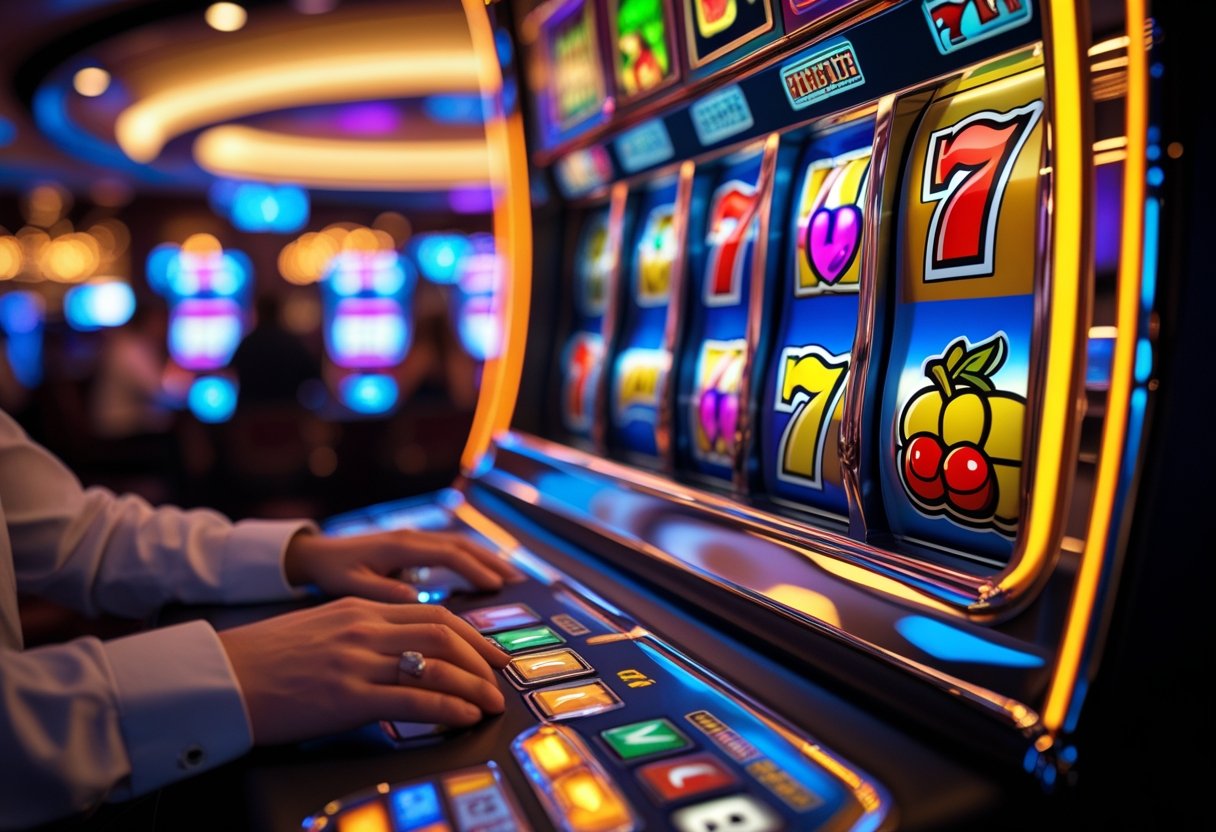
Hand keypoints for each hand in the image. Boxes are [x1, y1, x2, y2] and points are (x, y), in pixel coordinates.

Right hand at [218, 598, 509, 744]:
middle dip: (480, 657)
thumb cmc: (263, 659)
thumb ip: (359, 632)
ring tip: (490, 702)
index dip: (469, 634)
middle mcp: (363, 628)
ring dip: (472, 685)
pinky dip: (447, 708)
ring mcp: (357, 661)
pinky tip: (463, 717)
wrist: (220, 677)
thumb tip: (396, 652)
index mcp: (358, 608)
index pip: (431, 614)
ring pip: (435, 666)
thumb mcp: (319, 628)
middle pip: (443, 634)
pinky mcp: (347, 697)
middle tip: (500, 677)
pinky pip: (412, 701)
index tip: (489, 652)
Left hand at [283, 529, 524, 602]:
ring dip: (485, 558)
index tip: (497, 586)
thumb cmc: (333, 572)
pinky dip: (471, 559)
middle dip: (491, 560)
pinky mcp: (413, 546)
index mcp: (401, 546)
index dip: (474, 570)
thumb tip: (418, 601)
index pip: (449, 554)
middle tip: (518, 579)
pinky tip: (483, 573)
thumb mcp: (353, 586)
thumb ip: (384, 593)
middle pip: (462, 544)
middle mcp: (413, 538)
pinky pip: (449, 549)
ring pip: (459, 544)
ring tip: (511, 575)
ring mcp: (414, 539)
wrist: (315, 553)